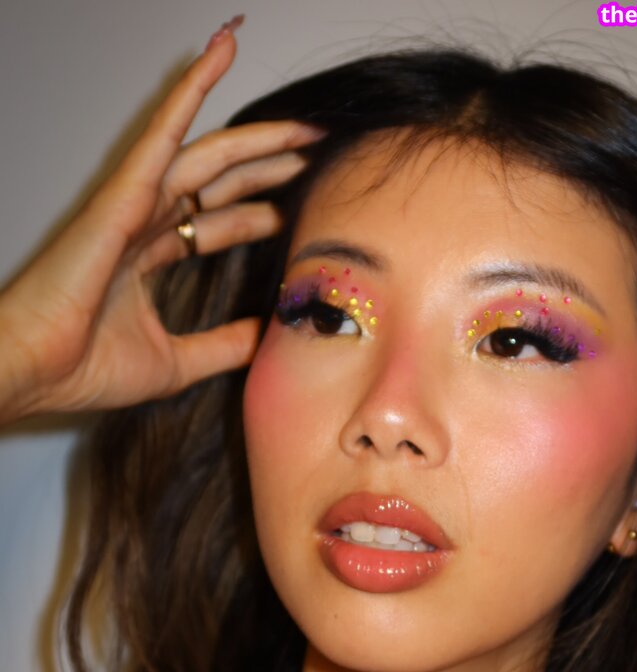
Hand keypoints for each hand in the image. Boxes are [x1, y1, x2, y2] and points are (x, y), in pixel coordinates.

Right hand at [0, 20, 321, 423]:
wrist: (37, 372)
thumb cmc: (84, 369)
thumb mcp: (177, 362)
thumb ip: (221, 347)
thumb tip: (264, 337)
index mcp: (151, 255)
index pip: (218, 223)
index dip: (260, 212)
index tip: (303, 208)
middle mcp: (144, 222)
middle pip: (220, 183)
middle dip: (270, 169)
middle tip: (317, 157)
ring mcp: (133, 203)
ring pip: (206, 155)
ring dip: (256, 137)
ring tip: (305, 126)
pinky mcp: (123, 193)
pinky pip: (164, 132)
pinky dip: (191, 90)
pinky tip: (222, 54)